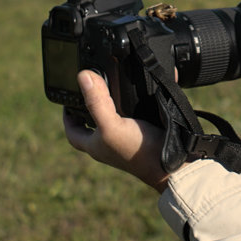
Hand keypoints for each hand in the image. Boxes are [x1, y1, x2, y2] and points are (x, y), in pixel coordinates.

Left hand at [63, 70, 173, 192]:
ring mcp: (128, 138)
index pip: (73, 130)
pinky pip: (137, 115)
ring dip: (115, 103)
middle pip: (93, 123)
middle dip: (91, 106)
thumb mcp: (111, 125)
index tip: (69, 97)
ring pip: (116, 118)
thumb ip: (96, 102)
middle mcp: (109, 142)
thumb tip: (83, 77)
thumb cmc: (138, 152)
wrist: (172, 164)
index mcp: (95, 144)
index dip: (68, 115)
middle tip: (94, 86)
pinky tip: (143, 92)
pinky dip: (138, 103)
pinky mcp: (146, 133)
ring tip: (116, 84)